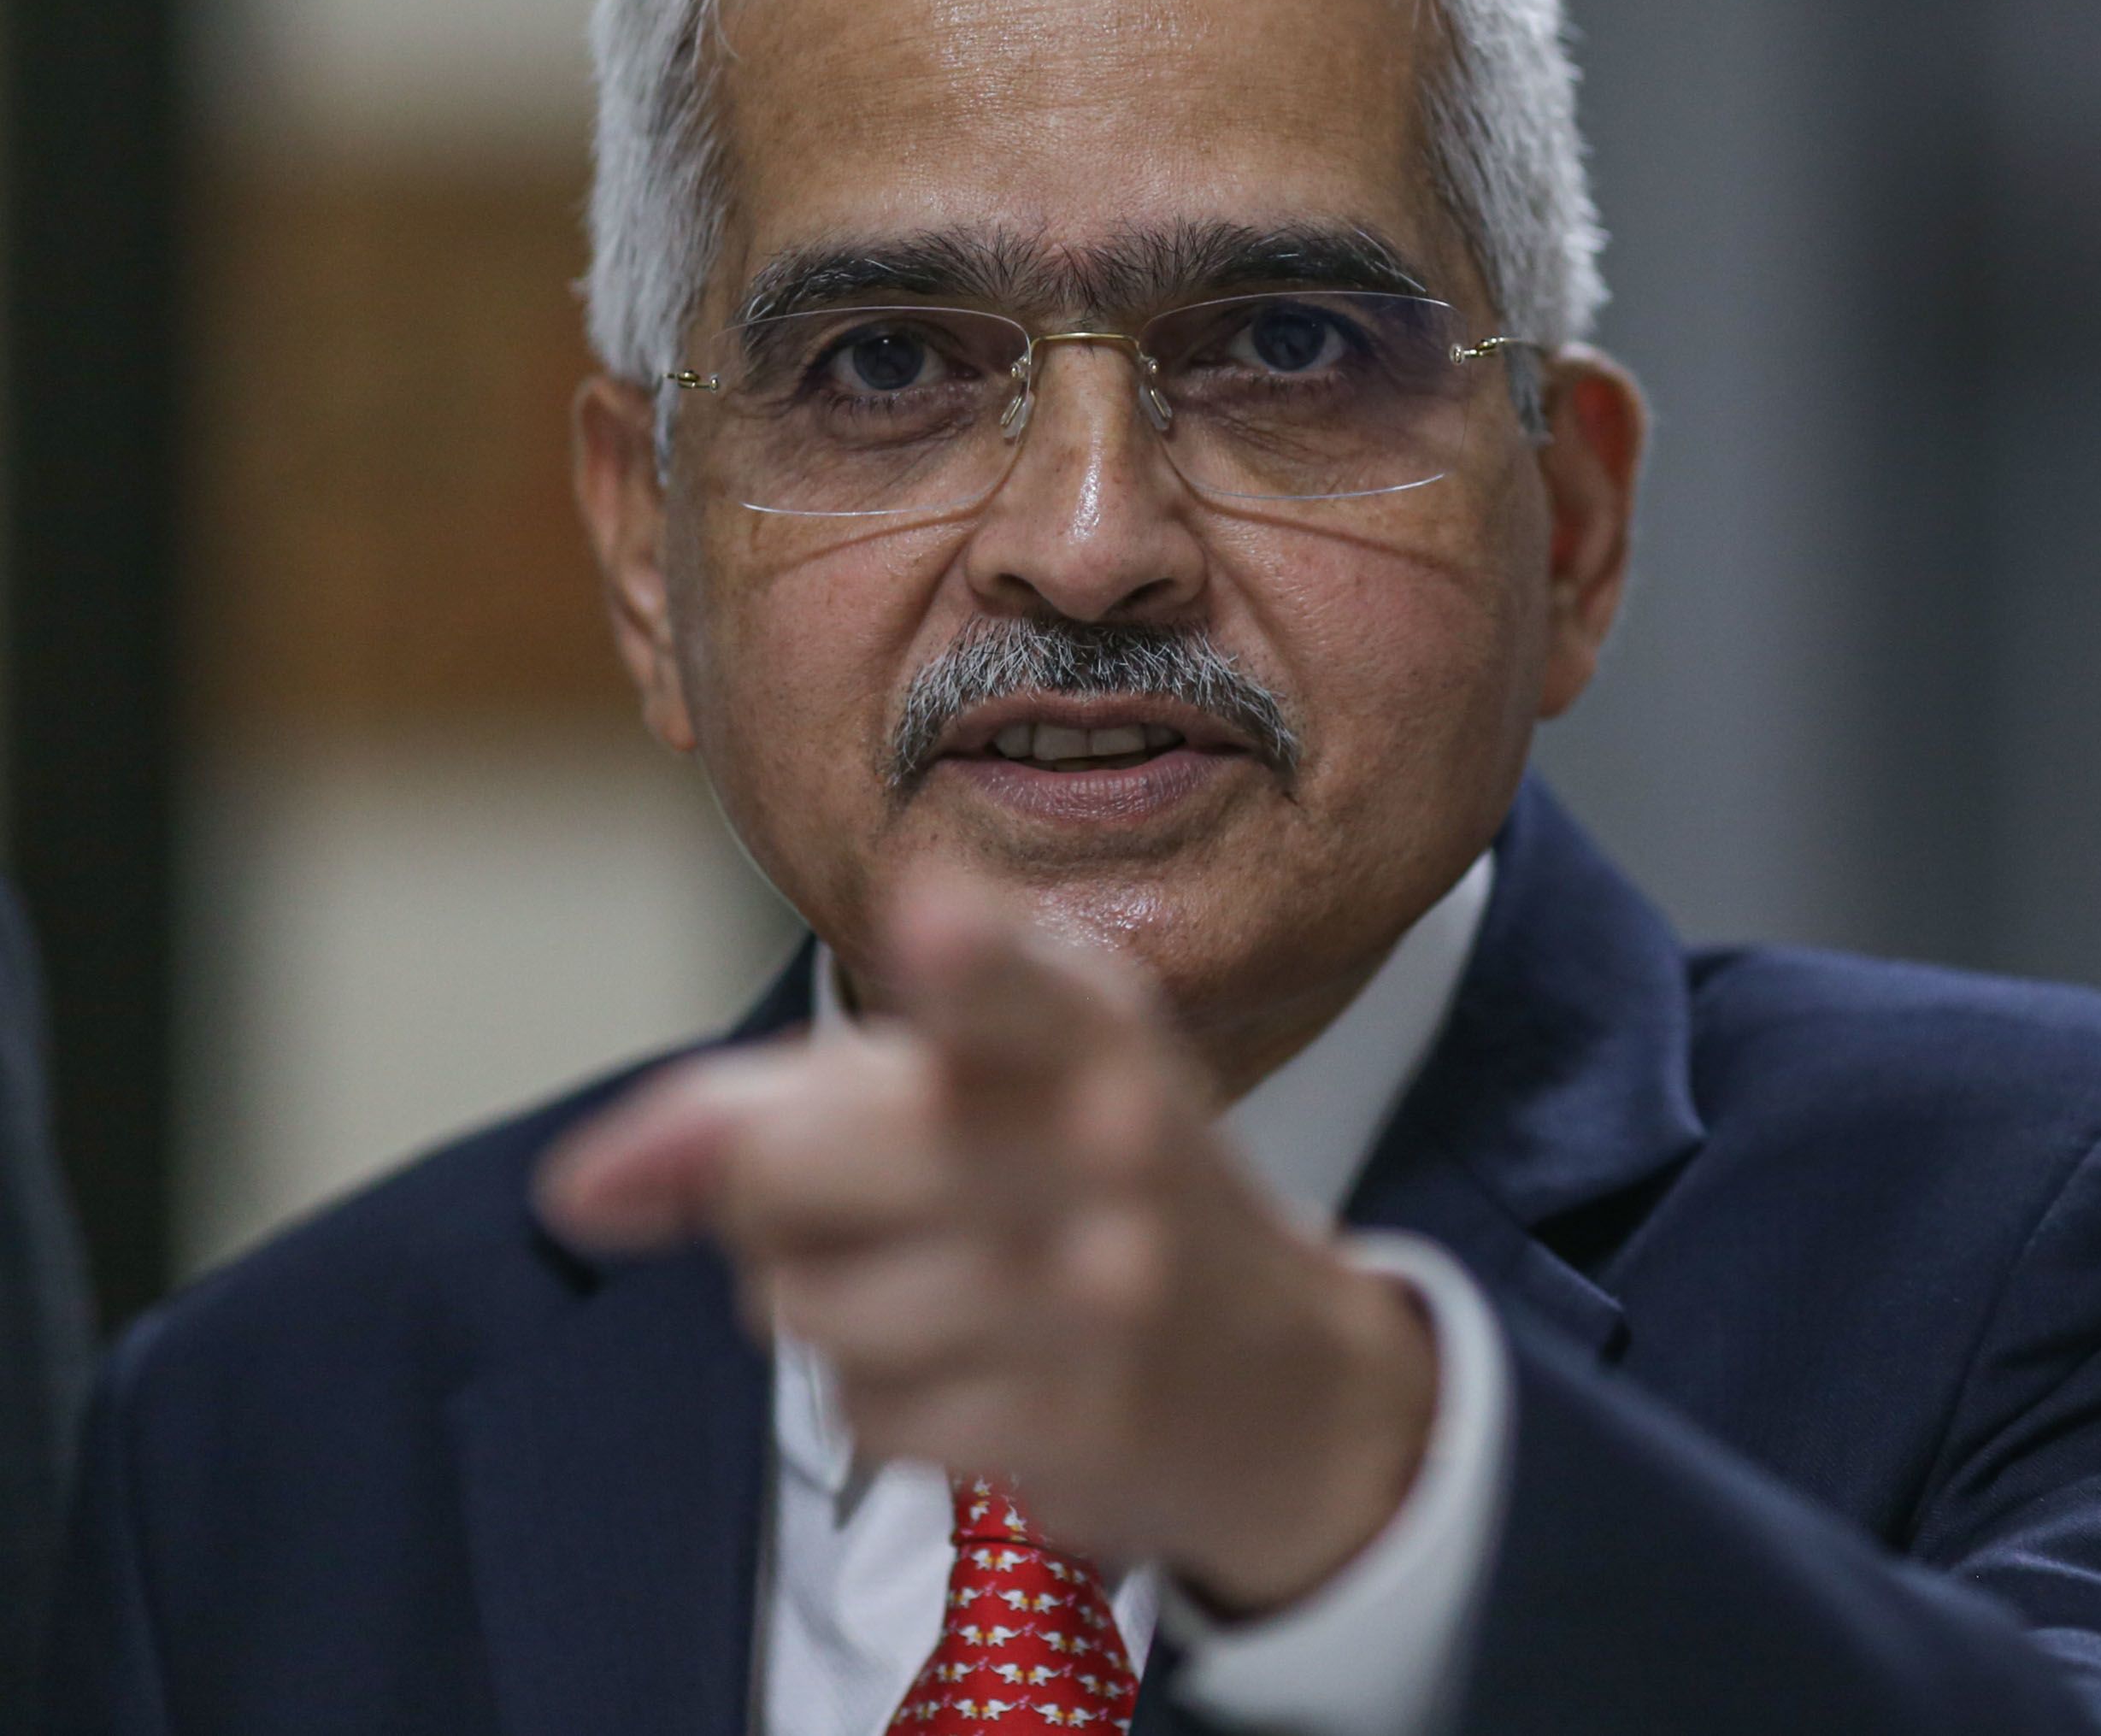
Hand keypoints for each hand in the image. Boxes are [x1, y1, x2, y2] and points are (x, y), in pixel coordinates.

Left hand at [533, 880, 1439, 1612]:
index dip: (967, 955)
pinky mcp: (1074, 1422)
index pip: (1018, 981)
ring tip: (946, 1290)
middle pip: (797, 1158)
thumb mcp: (976, 1088)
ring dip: (833, 1308)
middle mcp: (1111, 1142)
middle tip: (853, 1194)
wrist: (1282, 1378)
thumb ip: (774, 1098)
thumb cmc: (1084, 1189)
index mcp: (1087, 1025)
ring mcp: (1099, 1291)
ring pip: (808, 1303)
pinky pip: (867, 1414)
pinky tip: (985, 1374)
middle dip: (767, 1187)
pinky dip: (891, 1403)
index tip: (929, 919)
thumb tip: (577, 1190)